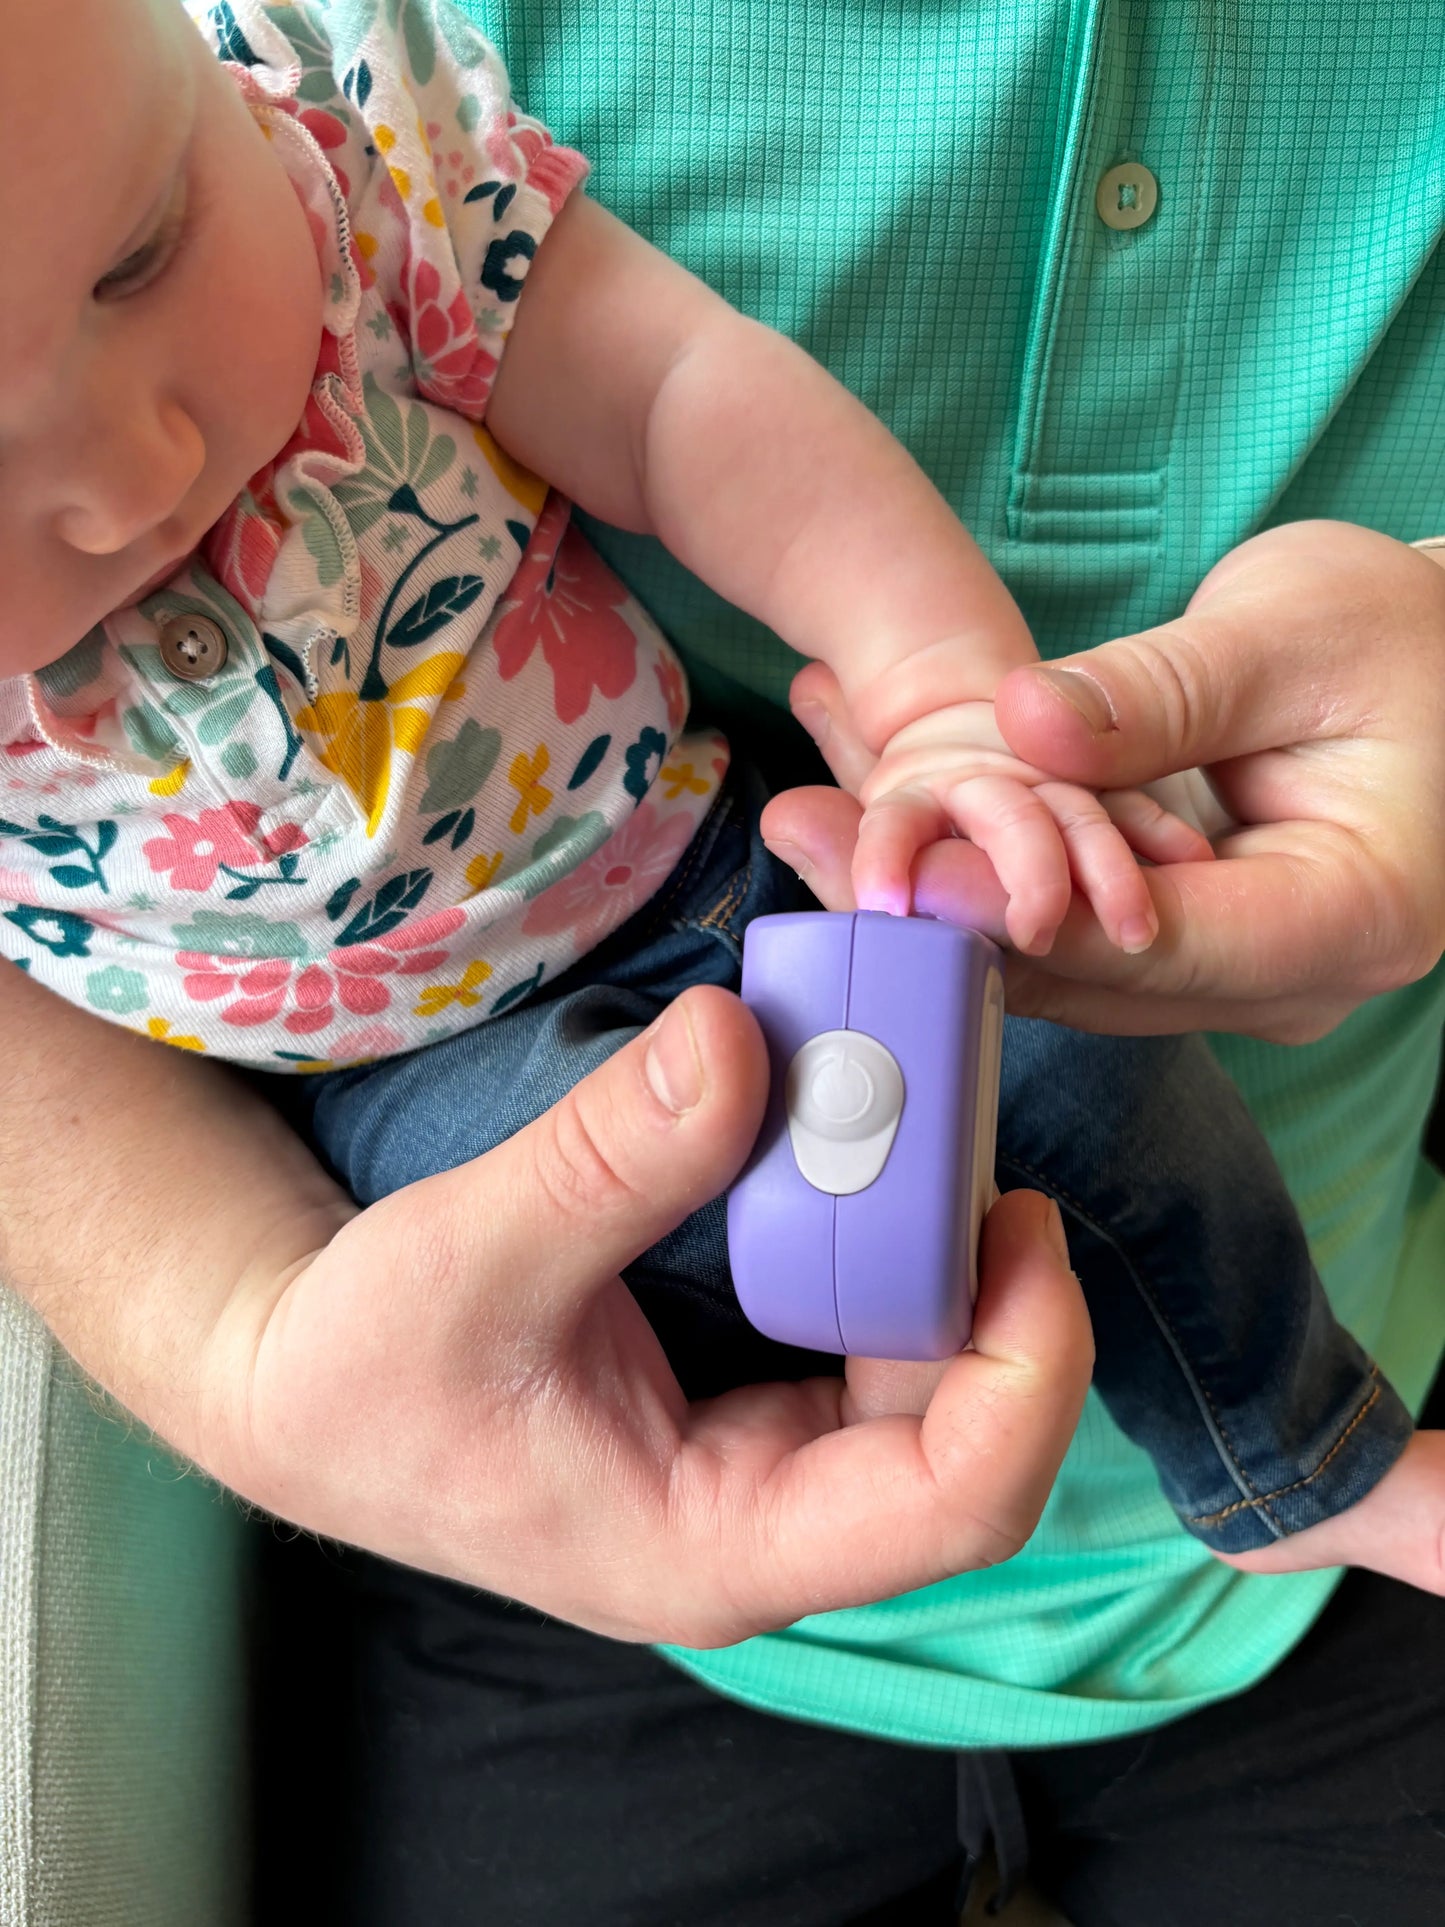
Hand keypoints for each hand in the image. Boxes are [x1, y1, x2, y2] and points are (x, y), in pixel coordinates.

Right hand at [209, 987, 1090, 1645]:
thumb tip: (738, 1037)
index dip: (1029, 1367)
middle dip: (988, 1281)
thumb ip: (610, 1156)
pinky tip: (847, 1150)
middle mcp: (765, 1524)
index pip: (955, 1502)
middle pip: (962, 1432)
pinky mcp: (744, 1410)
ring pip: (920, 1378)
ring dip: (933, 1251)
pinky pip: (858, 1336)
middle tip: (963, 1119)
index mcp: (718, 1546)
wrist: (304, 1393)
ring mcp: (759, 1470)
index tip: (1025, 1217)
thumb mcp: (469, 1254)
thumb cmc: (363, 1369)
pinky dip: (871, 1240)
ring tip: (914, 1116)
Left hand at [769, 520, 1444, 1040]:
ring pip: (1057, 964)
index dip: (1018, 913)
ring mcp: (1230, 972)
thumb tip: (1018, 724)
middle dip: (937, 912)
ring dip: (933, 899)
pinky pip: (1064, 929)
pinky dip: (974, 881)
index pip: (1156, 941)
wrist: (1441, 659)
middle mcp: (1284, 978)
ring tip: (803, 821)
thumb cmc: (1401, 635)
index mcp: (1344, 918)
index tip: (905, 871)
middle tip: (798, 835)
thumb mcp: (1292, 633)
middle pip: (1084, 974)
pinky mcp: (1183, 943)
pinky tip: (879, 819)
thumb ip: (1160, 694)